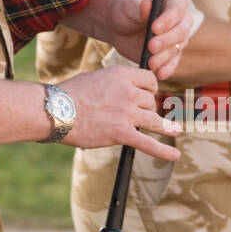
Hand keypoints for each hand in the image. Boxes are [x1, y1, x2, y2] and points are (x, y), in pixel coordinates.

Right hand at [57, 67, 180, 160]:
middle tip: (140, 115)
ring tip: (174, 130)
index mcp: (121, 75)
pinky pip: (148, 143)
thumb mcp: (96, 78)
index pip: (149, 80)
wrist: (56, 110)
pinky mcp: (122, 133)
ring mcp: (127, 113)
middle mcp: (128, 92)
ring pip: (153, 119)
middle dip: (147, 108)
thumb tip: (124, 90)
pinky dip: (163, 151)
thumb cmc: (69, 94)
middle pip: (150, 101)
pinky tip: (174, 156)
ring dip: (164, 126)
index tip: (148, 94)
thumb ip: (114, 83)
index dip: (150, 88)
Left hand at [102, 0, 200, 81]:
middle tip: (151, 46)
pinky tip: (159, 73)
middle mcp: (180, 20)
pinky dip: (167, 68)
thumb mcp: (129, 6)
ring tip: (151, 62)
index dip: (168, 19)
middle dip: (166, 40)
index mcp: (174, 1)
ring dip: (164, 57)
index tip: (154, 28)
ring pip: (177, 48)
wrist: (119, 27)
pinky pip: (173, 62)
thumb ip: (138, 6)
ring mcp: (177, 38)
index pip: (177, 9)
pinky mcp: (171, 53)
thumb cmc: (125, 11)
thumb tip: (147, 5)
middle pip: (181, 31)